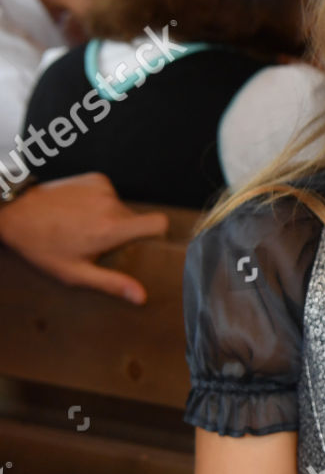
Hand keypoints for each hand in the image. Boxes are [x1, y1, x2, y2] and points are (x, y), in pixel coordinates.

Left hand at [0, 173, 168, 302]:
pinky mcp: (96, 178)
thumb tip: (140, 296)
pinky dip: (100, 201)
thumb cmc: (42, 246)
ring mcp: (103, 189)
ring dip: (109, 216)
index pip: (158, 223)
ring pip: (122, 207)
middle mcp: (111, 205)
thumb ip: (111, 282)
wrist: (16, 214)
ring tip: (83, 224)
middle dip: (124, 230)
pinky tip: (80, 209)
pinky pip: (110, 193)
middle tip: (98, 240)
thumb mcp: (75, 272)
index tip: (146, 241)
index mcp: (110, 229)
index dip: (158, 232)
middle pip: (137, 219)